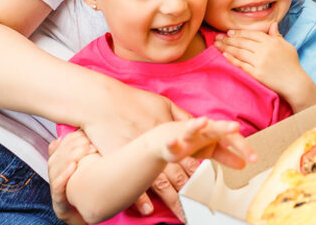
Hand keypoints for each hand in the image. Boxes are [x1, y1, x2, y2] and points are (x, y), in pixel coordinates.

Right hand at [47, 130, 96, 224]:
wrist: (82, 212)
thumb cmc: (85, 186)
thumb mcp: (86, 166)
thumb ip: (84, 151)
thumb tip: (87, 134)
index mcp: (58, 161)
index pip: (61, 145)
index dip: (73, 138)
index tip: (89, 135)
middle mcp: (54, 171)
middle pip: (58, 154)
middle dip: (75, 146)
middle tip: (91, 144)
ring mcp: (54, 185)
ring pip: (56, 166)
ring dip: (71, 157)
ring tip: (85, 151)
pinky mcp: (57, 199)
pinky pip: (57, 185)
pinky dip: (64, 175)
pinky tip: (73, 167)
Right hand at [79, 86, 193, 217]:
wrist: (104, 104)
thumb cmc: (134, 102)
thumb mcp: (164, 105)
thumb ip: (182, 117)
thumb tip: (196, 124)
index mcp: (174, 132)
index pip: (195, 155)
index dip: (204, 170)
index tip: (212, 181)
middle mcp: (161, 147)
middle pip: (182, 174)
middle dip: (194, 191)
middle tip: (203, 206)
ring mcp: (143, 157)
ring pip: (163, 184)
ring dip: (173, 202)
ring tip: (182, 215)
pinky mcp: (125, 163)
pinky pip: (135, 184)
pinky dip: (142, 199)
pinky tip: (148, 210)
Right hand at [160, 118, 257, 168]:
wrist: (162, 139)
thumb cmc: (189, 142)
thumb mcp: (209, 150)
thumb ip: (226, 156)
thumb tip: (243, 165)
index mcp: (213, 133)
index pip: (231, 138)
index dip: (243, 147)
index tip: (255, 159)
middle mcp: (200, 131)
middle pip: (215, 129)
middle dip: (224, 128)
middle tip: (236, 127)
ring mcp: (185, 136)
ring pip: (191, 129)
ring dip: (197, 124)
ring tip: (204, 120)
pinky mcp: (170, 143)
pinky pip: (171, 144)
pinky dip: (171, 142)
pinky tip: (173, 141)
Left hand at [214, 23, 315, 108]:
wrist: (295, 83)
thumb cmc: (292, 65)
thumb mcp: (287, 46)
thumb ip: (277, 36)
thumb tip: (272, 25)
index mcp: (271, 41)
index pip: (251, 34)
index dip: (239, 33)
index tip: (229, 32)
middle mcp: (264, 50)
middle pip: (242, 42)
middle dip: (228, 39)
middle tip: (218, 37)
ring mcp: (260, 62)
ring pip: (239, 52)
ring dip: (226, 47)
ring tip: (216, 44)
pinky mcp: (256, 73)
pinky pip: (241, 64)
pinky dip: (232, 59)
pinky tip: (224, 55)